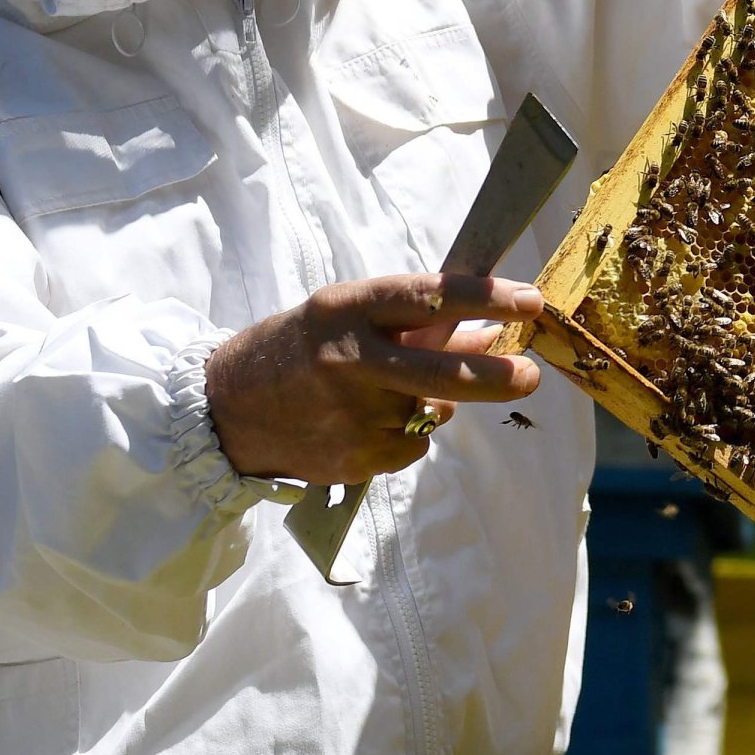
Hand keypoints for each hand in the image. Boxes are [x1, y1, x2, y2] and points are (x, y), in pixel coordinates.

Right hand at [206, 273, 545, 484]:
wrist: (224, 410)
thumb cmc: (298, 350)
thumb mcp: (344, 315)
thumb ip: (413, 323)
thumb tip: (489, 331)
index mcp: (349, 309)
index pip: (429, 297)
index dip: (485, 298)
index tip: (530, 301)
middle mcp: (351, 360)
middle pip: (443, 371)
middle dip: (496, 376)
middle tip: (530, 375)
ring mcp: (351, 414)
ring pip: (431, 412)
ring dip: (429, 404)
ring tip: (377, 395)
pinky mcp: (353, 458)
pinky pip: (411, 446)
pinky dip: (404, 436)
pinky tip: (362, 424)